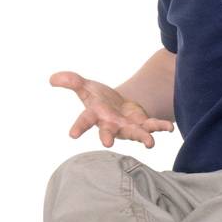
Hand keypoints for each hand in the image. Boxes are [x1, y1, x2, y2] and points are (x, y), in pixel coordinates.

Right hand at [48, 71, 174, 148]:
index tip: (72, 134)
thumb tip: (52, 78)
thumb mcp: (86, 87)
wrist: (118, 106)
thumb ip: (72, 82)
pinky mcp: (142, 124)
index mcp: (95, 115)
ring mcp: (127, 126)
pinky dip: (160, 127)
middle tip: (106, 143)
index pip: (84, 121)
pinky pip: (152, 126)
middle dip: (107, 136)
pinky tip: (169, 128)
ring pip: (134, 133)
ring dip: (142, 137)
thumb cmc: (99, 99)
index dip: (78, 127)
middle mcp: (111, 125)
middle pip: (108, 131)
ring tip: (150, 144)